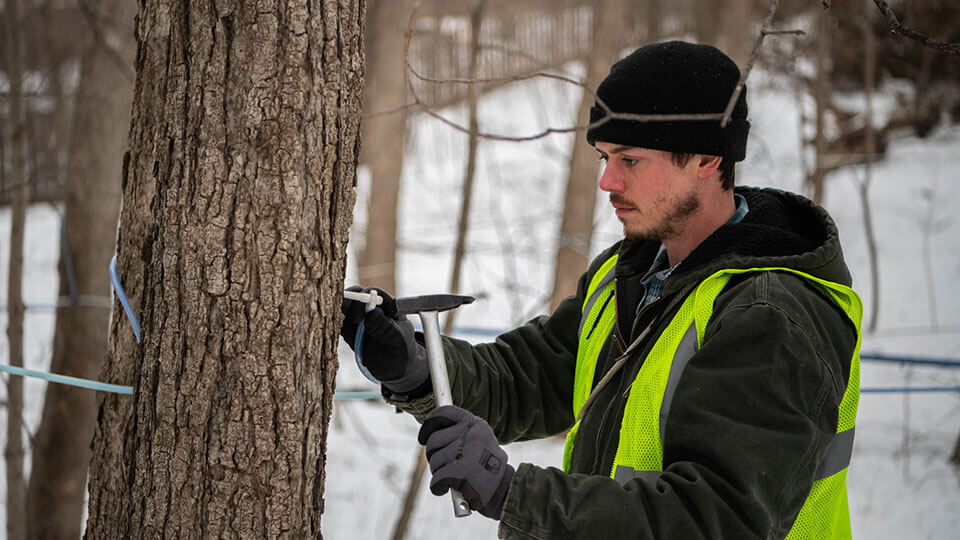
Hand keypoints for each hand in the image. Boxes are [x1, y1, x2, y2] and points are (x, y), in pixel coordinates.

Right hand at [340, 286, 428, 394]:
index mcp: (388, 306)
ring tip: (337, 319)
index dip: (366, 297)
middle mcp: (372, 310)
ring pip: (345, 310)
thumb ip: (384, 327)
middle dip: (349, 302)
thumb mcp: (398, 340)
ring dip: (339, 312)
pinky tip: (332, 327)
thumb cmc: (402, 350)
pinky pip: (340, 325)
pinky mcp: (350, 333)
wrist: (396, 369)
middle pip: (356, 297)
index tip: (362, 309)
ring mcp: (360, 320)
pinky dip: (334, 324)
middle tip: (347, 312)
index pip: (375, 294)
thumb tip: (371, 313)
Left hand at [418, 405, 514, 519]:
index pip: (444, 413)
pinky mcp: (460, 472)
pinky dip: (438, 488)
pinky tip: (447, 489)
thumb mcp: (479, 443)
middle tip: (445, 467)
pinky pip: (436, 479)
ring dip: (439, 473)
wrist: (506, 492)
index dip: (429, 424)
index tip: (423, 437)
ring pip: (434, 461)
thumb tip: (430, 433)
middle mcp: (470, 433)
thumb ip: (459, 434)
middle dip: (434, 456)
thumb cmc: (488, 470)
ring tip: (454, 479)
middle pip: (434, 441)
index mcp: (476, 424)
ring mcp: (465, 452)